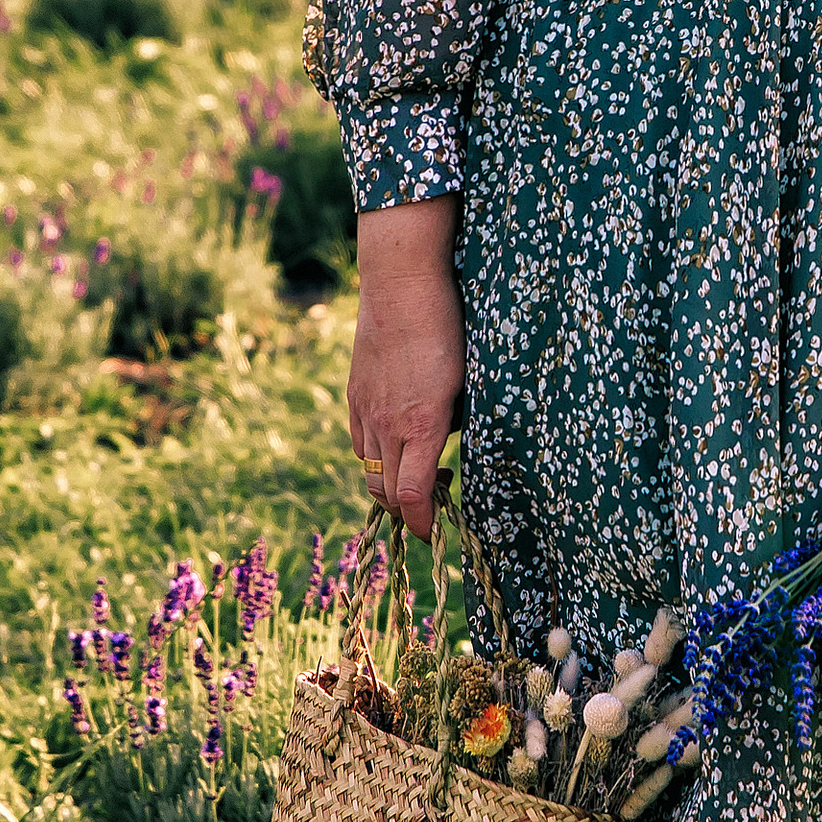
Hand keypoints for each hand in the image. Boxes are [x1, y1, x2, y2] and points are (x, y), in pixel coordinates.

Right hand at [346, 198, 463, 532]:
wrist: (402, 286)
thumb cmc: (447, 329)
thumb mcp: (466, 381)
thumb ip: (455, 422)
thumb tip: (450, 450)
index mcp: (422, 425)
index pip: (411, 497)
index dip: (422, 525)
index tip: (435, 535)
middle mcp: (388, 424)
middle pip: (385, 493)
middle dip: (407, 513)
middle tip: (432, 509)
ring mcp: (365, 410)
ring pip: (369, 469)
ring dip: (390, 484)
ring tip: (417, 473)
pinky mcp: (355, 395)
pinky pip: (360, 442)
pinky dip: (376, 456)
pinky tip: (397, 441)